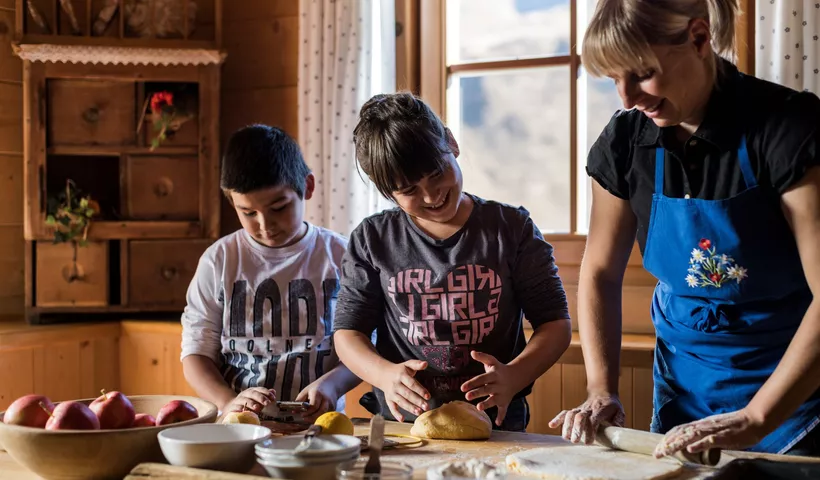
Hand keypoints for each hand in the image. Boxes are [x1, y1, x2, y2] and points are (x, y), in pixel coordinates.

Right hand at [223, 387, 275, 413]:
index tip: (273, 398)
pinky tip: (243, 411)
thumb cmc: (247, 404)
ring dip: (251, 403)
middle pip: (253, 393)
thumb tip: (273, 391)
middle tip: (267, 403)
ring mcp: (238, 400)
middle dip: (260, 397)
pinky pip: (235, 407)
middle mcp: (245, 394)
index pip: (260, 389)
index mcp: (252, 391)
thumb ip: (265, 396)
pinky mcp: (231, 407)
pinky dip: (239, 408)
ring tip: (257, 408)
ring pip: (244, 400)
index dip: (266, 393)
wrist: (230, 407)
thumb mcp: (257, 399)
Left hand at [295, 381, 336, 422]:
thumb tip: (293, 412)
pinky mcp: (334, 408)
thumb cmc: (316, 388)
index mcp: (318, 394)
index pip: (314, 406)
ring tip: (309, 419)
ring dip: (316, 419)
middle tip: (304, 419)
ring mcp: (332, 404)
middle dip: (312, 418)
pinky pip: (327, 416)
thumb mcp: (306, 391)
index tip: (301, 415)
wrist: (331, 384)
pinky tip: (315, 418)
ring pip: (324, 416)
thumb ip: (299, 401)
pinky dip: (320, 418)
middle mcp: (326, 399)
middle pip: (321, 412)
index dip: (307, 412)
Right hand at [378, 359, 429, 421]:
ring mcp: (391, 393)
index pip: (412, 384)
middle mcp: (396, 385)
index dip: (420, 390)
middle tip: (427, 407)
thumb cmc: (399, 370)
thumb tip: (426, 364)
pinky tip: (402, 419)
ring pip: (401, 402)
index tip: (428, 396)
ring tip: (419, 412)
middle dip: (417, 401)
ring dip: (410, 408)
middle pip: (407, 394)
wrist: (382, 373)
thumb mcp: (407, 364)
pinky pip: (391, 407)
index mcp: (401, 375)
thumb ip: (417, 364)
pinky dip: (396, 414)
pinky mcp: (388, 399)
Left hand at [460, 351, 516, 425]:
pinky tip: (497, 423)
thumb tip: (472, 352)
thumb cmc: (499, 369)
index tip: (462, 388)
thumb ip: (482, 357)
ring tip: (478, 408)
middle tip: (467, 397)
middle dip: (477, 393)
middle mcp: (498, 385)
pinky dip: (502, 416)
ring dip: (487, 404)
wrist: (517, 376)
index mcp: (494, 375)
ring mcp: (502, 394)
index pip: (481, 379)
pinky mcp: (505, 402)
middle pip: (486, 389)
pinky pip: (504, 410)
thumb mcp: (492, 361)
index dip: (472, 383)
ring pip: (494, 400)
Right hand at [548, 393, 624, 443]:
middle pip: (579, 417)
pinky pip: (564, 413)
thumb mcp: (620, 412)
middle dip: (576, 429)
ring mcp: (579, 409)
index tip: (588, 442)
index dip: (590, 430)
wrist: (602, 392)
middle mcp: (588, 409)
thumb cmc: (612, 406)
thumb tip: (617, 432)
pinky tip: (551, 425)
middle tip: (575, 441)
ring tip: (566, 438)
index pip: (593, 420)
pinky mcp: (574, 410)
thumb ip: (618, 422)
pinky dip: (557, 418)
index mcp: (600, 410)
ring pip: (570, 415)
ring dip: (567, 426)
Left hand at [653, 408, 768, 457]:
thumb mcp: (714, 432)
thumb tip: (690, 445)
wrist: (753, 420)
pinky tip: (690, 449)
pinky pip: (710, 440)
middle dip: (667, 443)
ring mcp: (713, 429)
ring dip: (677, 443)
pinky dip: (699, 444)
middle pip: (681, 433)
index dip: (667, 439)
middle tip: (657, 454)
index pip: (679, 430)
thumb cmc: (734, 428)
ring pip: (691, 435)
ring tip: (666, 451)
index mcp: (700, 425)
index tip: (658, 449)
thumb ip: (702, 437)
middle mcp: (703, 425)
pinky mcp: (724, 435)